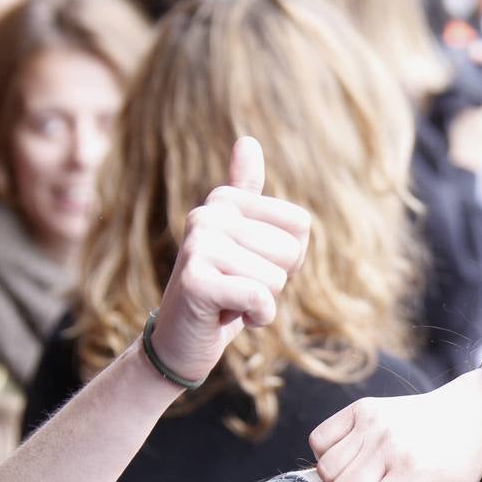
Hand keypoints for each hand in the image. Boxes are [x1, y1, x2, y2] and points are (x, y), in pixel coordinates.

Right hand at [148, 138, 311, 381]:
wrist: (181, 341)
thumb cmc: (223, 290)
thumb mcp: (242, 241)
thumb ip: (245, 193)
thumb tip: (247, 140)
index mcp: (225, 201)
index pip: (300, 223)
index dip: (289, 257)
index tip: (255, 266)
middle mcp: (207, 215)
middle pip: (291, 251)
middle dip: (275, 282)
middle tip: (239, 288)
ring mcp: (198, 245)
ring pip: (276, 278)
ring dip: (262, 302)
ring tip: (229, 301)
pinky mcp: (195, 280)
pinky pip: (259, 296)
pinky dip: (256, 317)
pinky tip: (228, 317)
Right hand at [309, 368, 481, 481]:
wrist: (468, 416)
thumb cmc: (459, 469)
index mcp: (414, 473)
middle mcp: (389, 445)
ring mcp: (373, 422)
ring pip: (324, 472)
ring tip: (367, 480)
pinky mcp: (361, 407)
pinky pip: (318, 440)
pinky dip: (328, 455)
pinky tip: (354, 459)